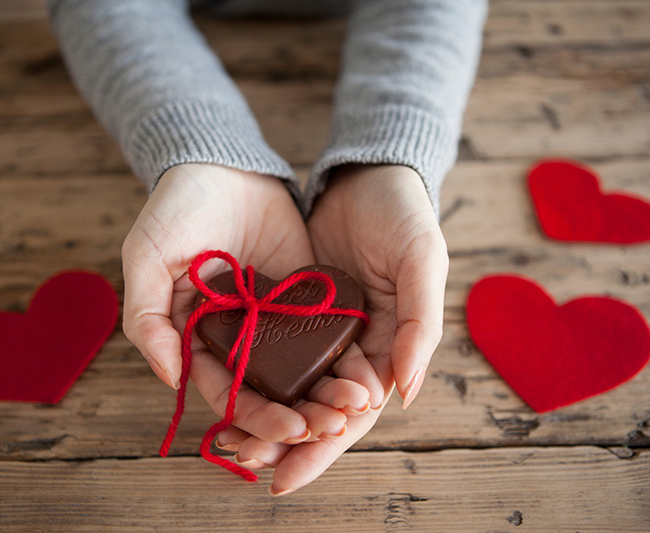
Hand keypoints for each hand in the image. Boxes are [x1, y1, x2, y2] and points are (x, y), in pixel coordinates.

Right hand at [122, 164, 381, 445]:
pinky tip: (366, 370)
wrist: (223, 162)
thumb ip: (146, 318)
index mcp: (197, 338)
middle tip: (332, 427)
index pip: (227, 392)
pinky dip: (344, 357)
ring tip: (355, 406)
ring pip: (302, 371)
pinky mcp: (305, 296)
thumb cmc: (174, 209)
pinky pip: (326, 334)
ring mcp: (274, 318)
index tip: (289, 430)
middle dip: (300, 414)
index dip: (256, 418)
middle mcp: (237, 337)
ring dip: (327, 393)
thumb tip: (169, 378)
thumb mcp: (146, 258)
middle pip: (270, 391)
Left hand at [220, 164, 447, 494]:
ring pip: (293, 383)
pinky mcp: (294, 306)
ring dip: (265, 412)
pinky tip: (227, 387)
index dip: (324, 447)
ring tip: (231, 441)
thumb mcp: (422, 262)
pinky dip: (254, 370)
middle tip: (248, 461)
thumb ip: (421, 325)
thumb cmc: (405, 216)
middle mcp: (354, 346)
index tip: (287, 474)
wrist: (367, 172)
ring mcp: (322, 328)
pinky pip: (272, 345)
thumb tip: (403, 395)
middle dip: (286, 439)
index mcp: (389, 346)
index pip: (355, 411)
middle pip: (318, 406)